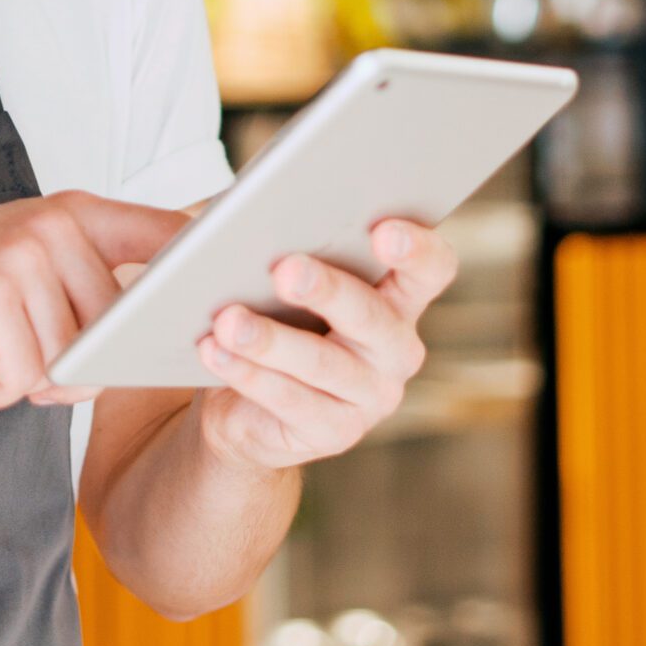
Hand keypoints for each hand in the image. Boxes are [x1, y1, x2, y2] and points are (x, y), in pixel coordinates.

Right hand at [0, 191, 187, 408]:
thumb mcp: (28, 262)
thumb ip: (92, 279)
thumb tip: (166, 320)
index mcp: (75, 211)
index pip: (168, 234)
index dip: (198, 275)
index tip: (218, 306)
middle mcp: (54, 224)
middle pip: (115, 326)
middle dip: (76, 366)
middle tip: (19, 362)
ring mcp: (23, 256)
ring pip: (71, 357)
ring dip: (29, 382)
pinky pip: (27, 376)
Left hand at [192, 217, 458, 471]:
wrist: (241, 400)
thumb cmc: (266, 311)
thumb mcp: (268, 265)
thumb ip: (262, 230)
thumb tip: (216, 213)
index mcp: (397, 293)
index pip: (431, 268)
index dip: (417, 249)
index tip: (382, 230)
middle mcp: (395, 345)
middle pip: (372, 316)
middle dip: (328, 291)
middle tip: (285, 269)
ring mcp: (371, 395)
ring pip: (323, 363)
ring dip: (271, 340)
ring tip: (228, 319)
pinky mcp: (335, 432)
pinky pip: (290, 402)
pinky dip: (248, 374)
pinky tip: (214, 350)